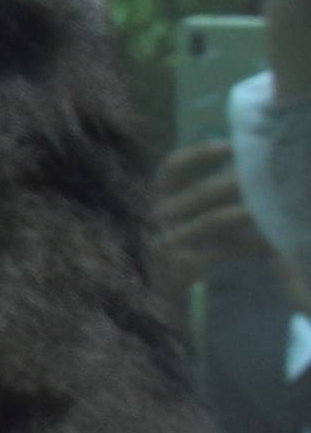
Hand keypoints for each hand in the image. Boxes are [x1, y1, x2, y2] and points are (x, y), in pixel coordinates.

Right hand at [153, 140, 285, 299]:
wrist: (163, 287)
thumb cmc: (183, 239)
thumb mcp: (184, 211)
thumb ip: (202, 189)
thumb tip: (240, 156)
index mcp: (158, 195)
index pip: (173, 167)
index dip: (198, 154)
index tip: (228, 146)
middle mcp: (158, 214)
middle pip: (201, 193)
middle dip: (236, 183)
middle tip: (266, 177)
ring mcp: (167, 240)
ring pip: (214, 221)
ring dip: (246, 213)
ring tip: (274, 209)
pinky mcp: (183, 264)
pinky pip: (223, 251)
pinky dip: (249, 246)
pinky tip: (271, 244)